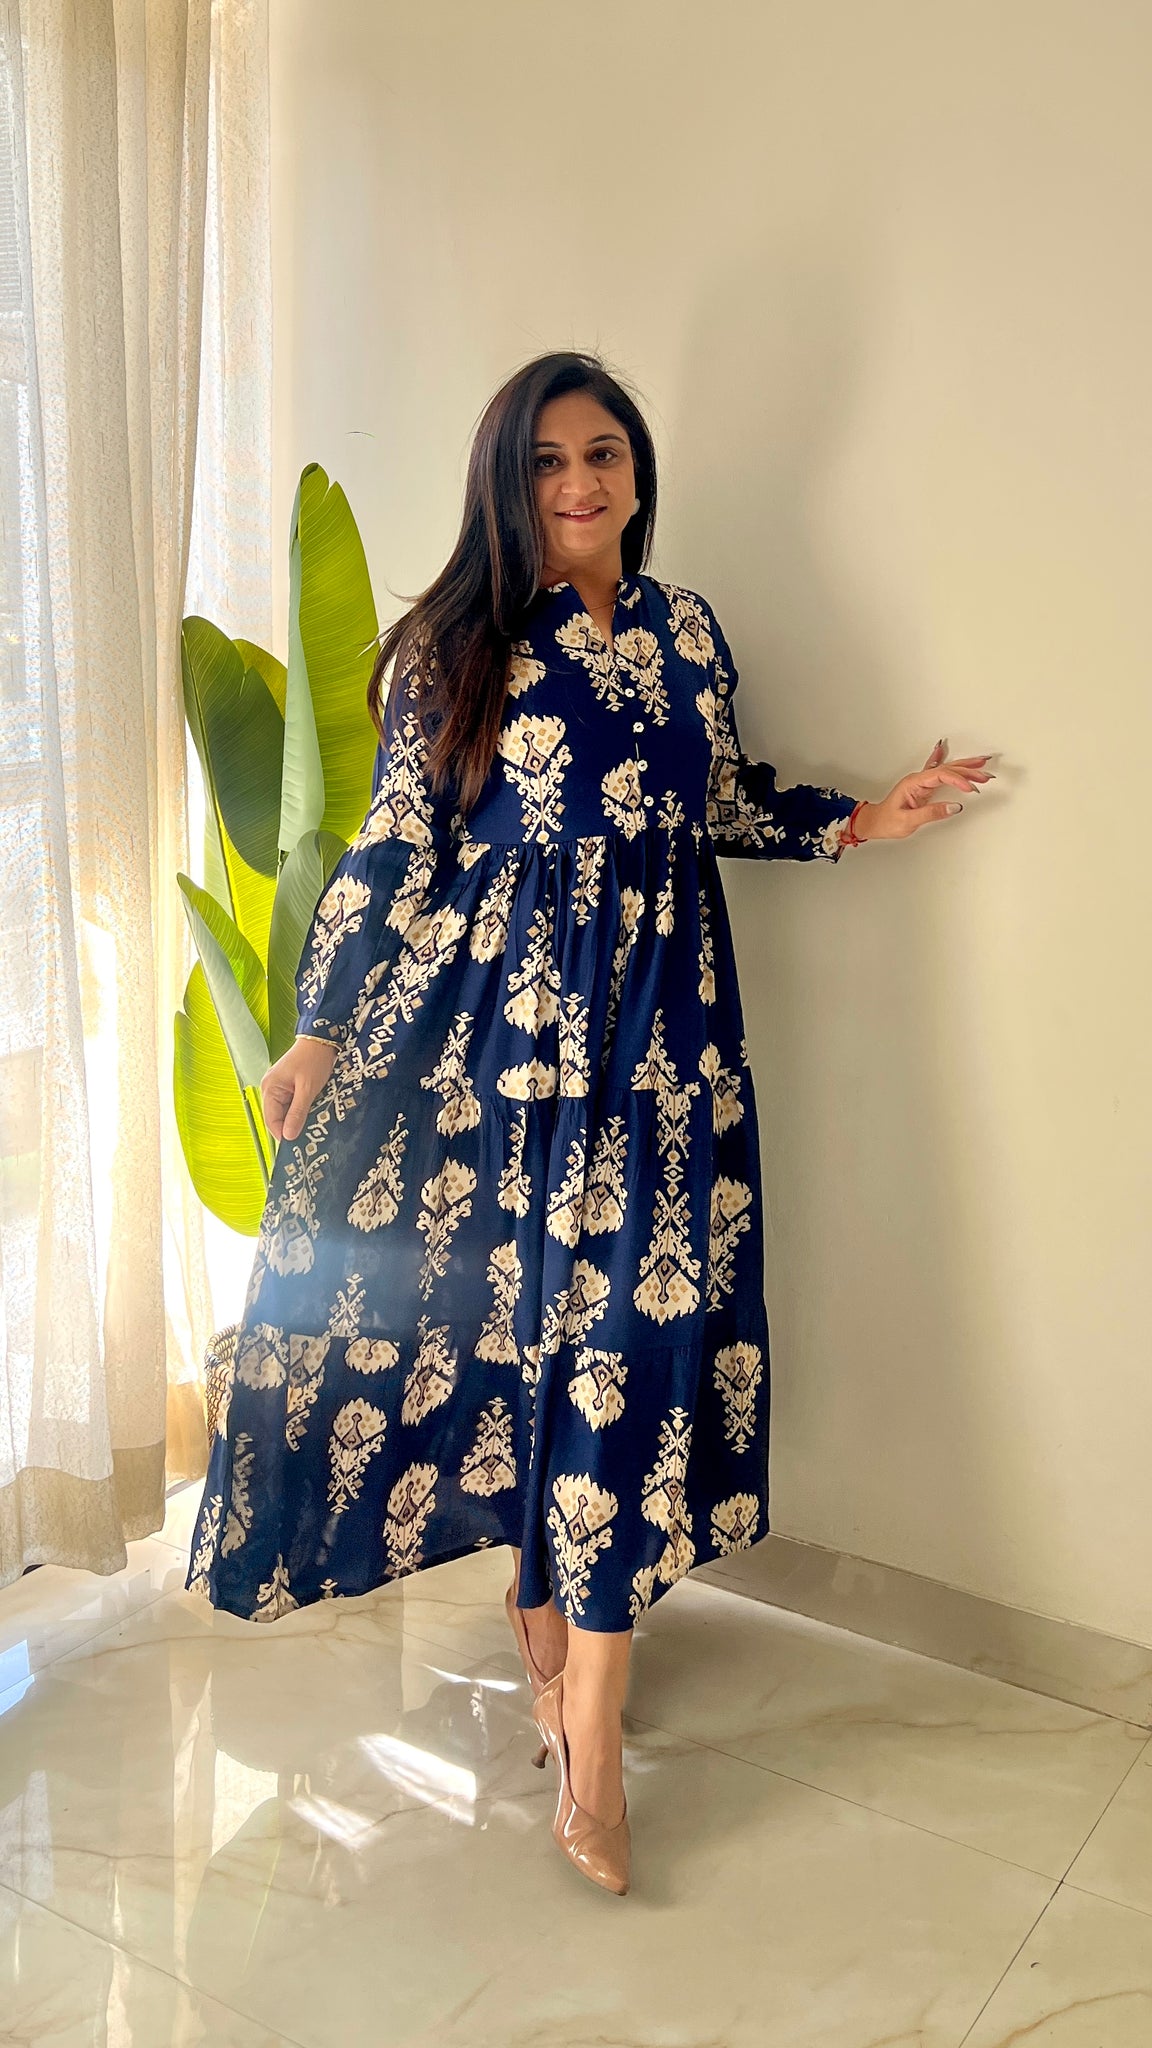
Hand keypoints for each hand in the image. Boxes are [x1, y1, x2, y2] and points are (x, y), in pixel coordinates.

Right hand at [261, 1034, 338, 1142]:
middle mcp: (269, 1088)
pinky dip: (299, 1110)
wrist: (321, 1040)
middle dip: (290, 1127)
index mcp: (270, 1088)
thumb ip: (297, 1113)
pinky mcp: (287, 1085)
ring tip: (311, 1125)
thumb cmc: (314, 1060)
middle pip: (277, 1117)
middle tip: (308, 1136)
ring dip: (296, 1119)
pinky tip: (311, 1113)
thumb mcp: (308, 1089)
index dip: (283, 1134)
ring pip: (284, 1111)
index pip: (271, 1120)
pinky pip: (290, 1104)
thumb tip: (288, 1135)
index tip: (297, 1145)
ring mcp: (278, 1086)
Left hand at [854, 739, 995, 840]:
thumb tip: (955, 807)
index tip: (970, 789)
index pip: (941, 776)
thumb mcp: (909, 820)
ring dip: (964, 767)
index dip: (957, 781)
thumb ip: (932, 813)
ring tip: (982, 764)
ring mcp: (921, 782)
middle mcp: (918, 779)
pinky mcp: (923, 787)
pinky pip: (937, 770)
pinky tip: (943, 748)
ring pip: (946, 769)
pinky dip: (945, 761)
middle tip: (986, 775)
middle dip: (968, 771)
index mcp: (914, 783)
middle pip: (948, 769)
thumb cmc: (887, 821)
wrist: (875, 822)